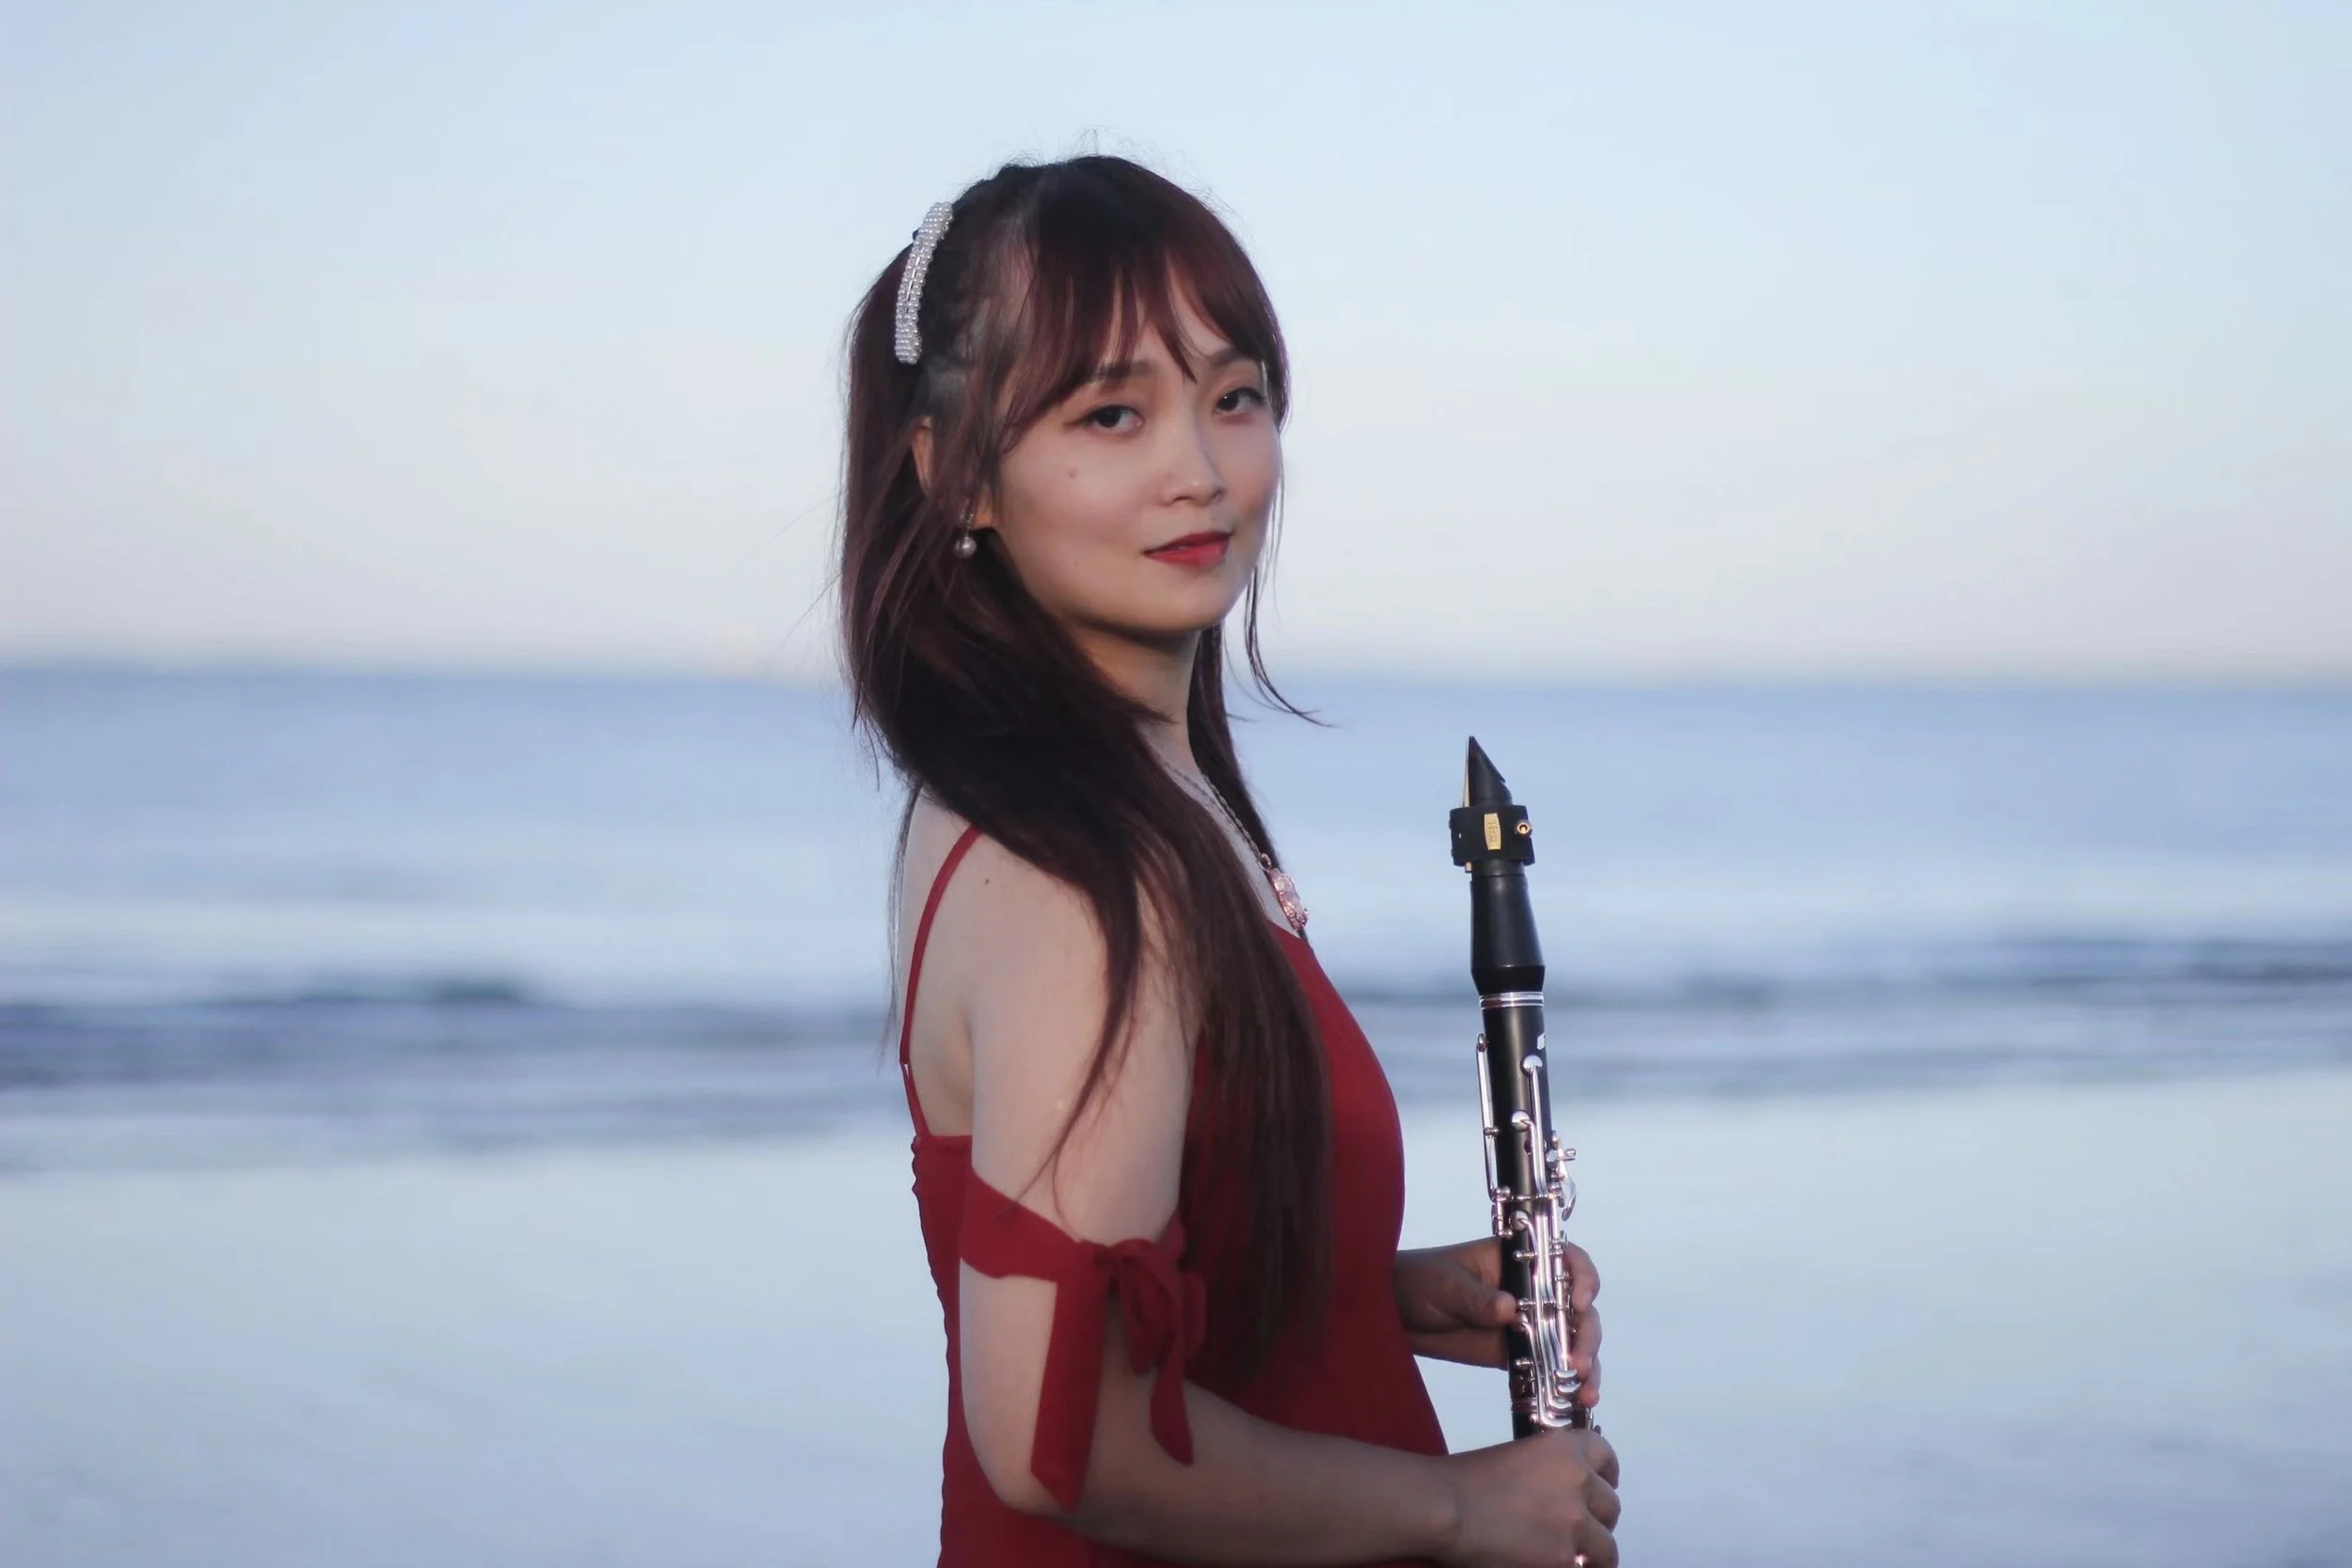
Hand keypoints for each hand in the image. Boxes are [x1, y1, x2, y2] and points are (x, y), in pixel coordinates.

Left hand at [1393, 1237, 1602, 1404]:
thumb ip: (1476, 1298)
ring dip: (1585, 1364)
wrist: (1395, 1314)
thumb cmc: (1421, 1283)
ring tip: (1584, 1390)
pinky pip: (1551, 1368)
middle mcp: (1532, 1291)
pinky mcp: (1519, 1355)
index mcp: (1518, 1261)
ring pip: (1572, 1340)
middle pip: (1577, 1308)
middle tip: (1580, 1362)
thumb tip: (1509, 1308)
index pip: (1565, 1260)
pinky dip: (1567, 1384)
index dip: (1583, 1277)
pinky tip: (1576, 1402)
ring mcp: (1529, 1325)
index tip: (1581, 1302)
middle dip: (1586, 1334)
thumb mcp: (1446, 1284)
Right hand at [1438, 1426, 1620, 1567]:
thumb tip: (1556, 1494)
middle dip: (1597, 1519)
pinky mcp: (1565, 1559)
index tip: (1601, 1485)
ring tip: (1570, 1557)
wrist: (1445, 1508)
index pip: (1605, 1455)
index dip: (1605, 1473)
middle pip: (1610, 1505)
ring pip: (1606, 1547)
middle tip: (1576, 1529)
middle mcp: (1578, 1481)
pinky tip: (1554, 1565)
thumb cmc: (1463, 1480)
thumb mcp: (1514, 1457)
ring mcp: (1575, 1522)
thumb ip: (1546, 1470)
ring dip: (1591, 1553)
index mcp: (1563, 1448)